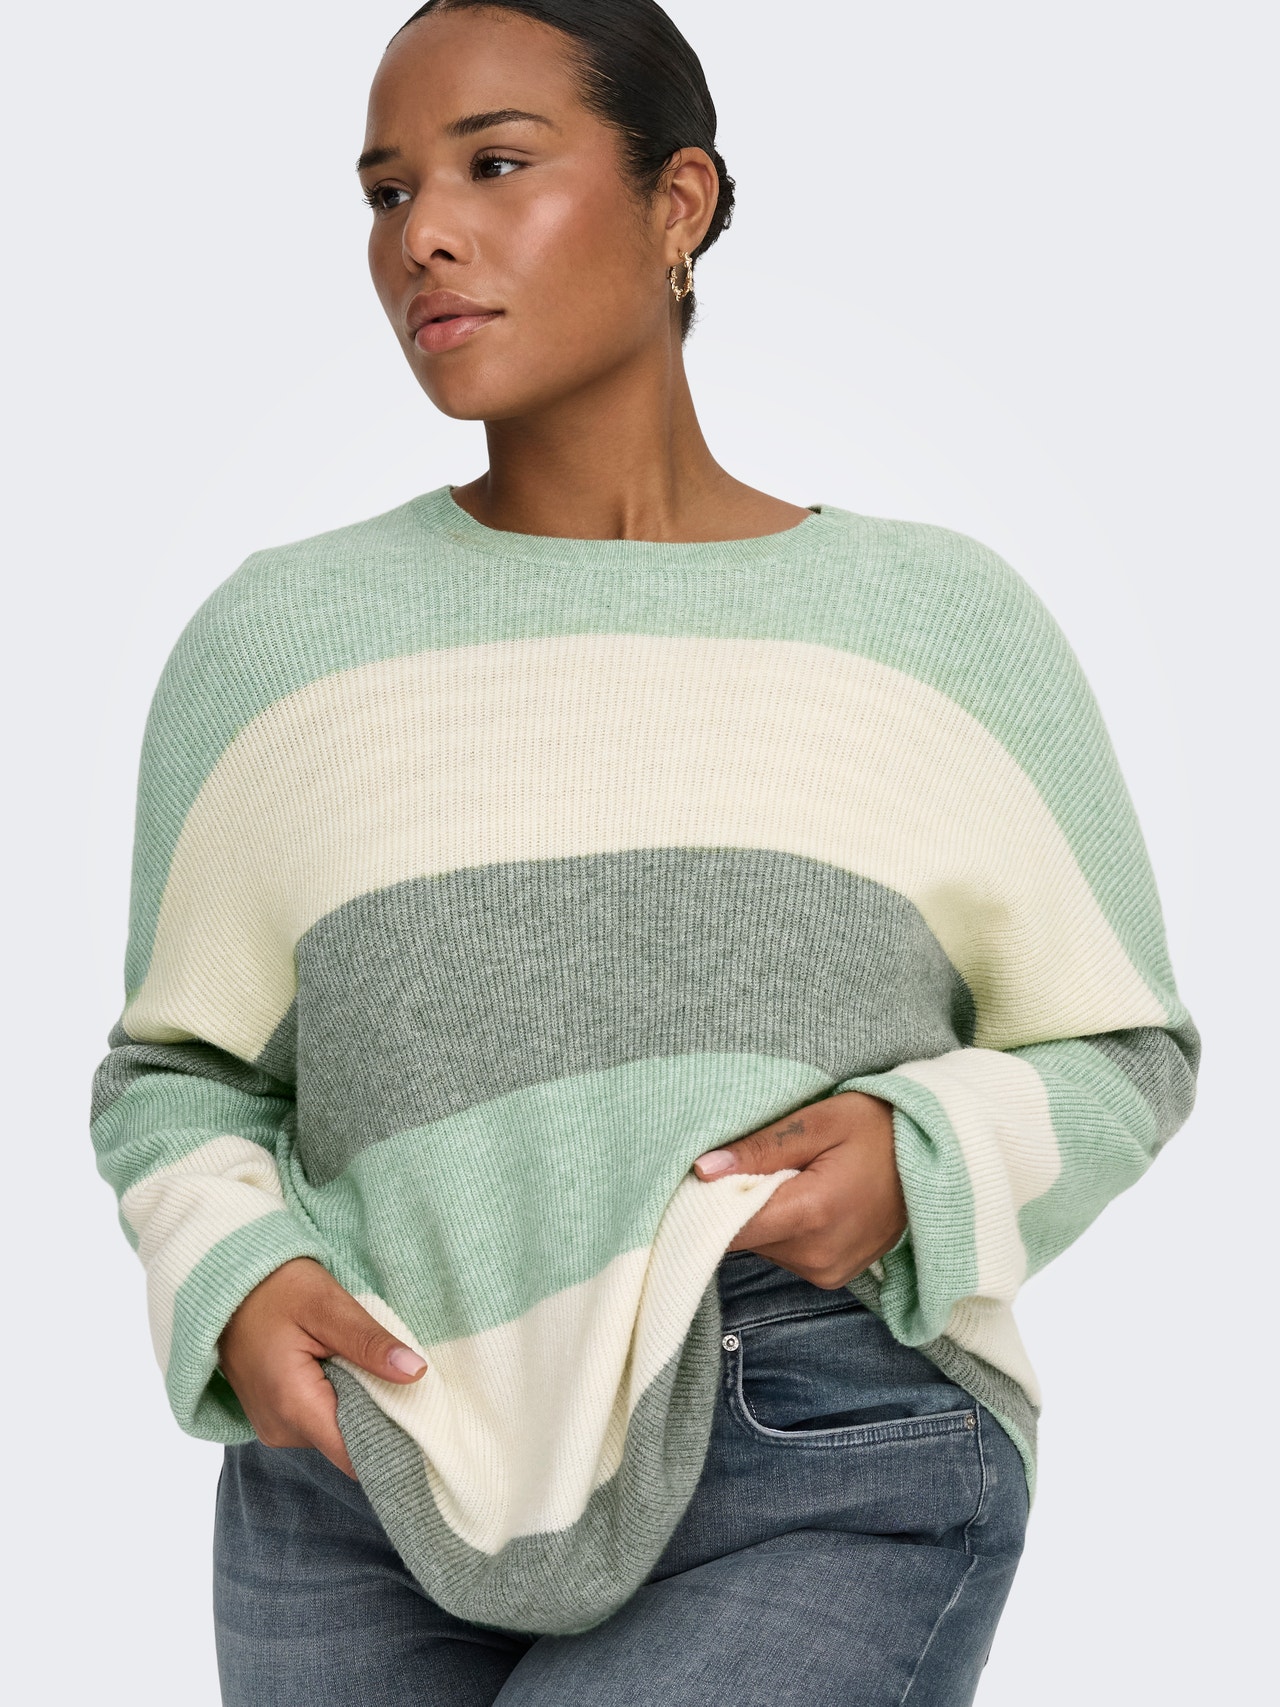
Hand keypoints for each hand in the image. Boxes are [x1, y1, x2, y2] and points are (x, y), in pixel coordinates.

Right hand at [218, 1257, 426, 1477]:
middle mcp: (280, 1429)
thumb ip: (370, 1343)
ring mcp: (273, 1425)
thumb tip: (417, 1373)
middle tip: (406, 1378)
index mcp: (294, 1407)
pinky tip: (347, 1369)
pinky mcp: (273, 1415)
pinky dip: (340, 1399)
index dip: (395, 1443)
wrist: (222, 1283)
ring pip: (335, 1432)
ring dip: (360, 1404)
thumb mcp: (327, 1305)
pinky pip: (318, 1420)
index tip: (428, 1421)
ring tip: (370, 1365)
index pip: (356, 1455)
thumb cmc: (274, 1287)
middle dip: (382, 1417)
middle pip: (349, 1445)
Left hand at [692, 1092, 906, 1288]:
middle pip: (743, 1237)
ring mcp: (827, 1272)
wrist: (935, 1157)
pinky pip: (785, 1255)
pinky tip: (808, 1199)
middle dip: (740, 1202)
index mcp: (811, 1214)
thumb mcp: (820, 1122)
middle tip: (763, 1162)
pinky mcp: (833, 1278)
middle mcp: (817, 1255)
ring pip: (763, 1246)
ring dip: (764, 1215)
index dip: (708, 1201)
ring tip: (795, 1178)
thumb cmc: (878, 1128)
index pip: (729, 1226)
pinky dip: (785, 1229)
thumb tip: (703, 1169)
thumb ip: (761, 1148)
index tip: (706, 1174)